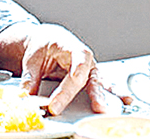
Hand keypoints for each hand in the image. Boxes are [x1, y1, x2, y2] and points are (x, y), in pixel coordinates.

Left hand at [0, 23, 131, 115]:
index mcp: (72, 47)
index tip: (68, 88)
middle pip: (89, 77)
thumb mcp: (33, 57)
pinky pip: (103, 87)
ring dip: (105, 95)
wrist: (49, 40)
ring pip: (100, 83)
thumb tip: (25, 95)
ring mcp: (90, 70)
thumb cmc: (45, 44)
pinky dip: (113, 94)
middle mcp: (85, 59)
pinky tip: (124, 101)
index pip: (77, 61)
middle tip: (92, 108)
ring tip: (108, 107)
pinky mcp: (90, 80)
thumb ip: (30, 77)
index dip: (74, 76)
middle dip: (90, 94)